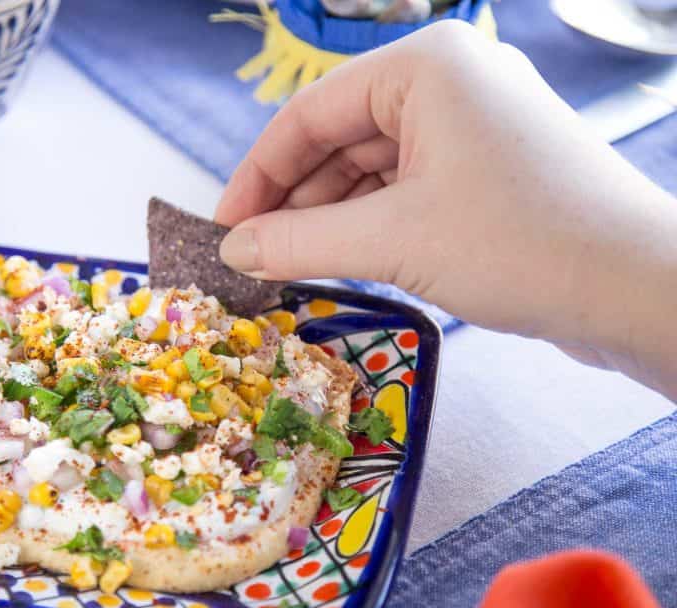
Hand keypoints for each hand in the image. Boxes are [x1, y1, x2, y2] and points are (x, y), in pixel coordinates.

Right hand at [216, 21, 676, 399]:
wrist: (639, 290)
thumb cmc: (519, 244)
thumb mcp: (393, 241)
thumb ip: (299, 241)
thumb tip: (233, 249)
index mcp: (426, 65)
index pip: (310, 113)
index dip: (257, 174)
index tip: (224, 227)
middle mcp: (450, 80)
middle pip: (339, 138)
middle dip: (293, 200)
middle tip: (252, 257)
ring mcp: (473, 124)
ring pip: (372, 168)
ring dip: (328, 218)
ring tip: (290, 268)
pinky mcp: (490, 167)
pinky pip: (407, 187)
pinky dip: (370, 224)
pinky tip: (341, 262)